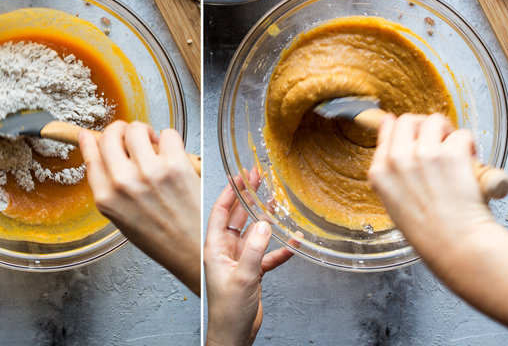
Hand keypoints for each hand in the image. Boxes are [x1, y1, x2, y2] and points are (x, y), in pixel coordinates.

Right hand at [79, 121, 200, 294]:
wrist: (190, 250)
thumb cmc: (158, 236)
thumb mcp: (119, 215)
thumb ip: (106, 185)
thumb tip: (96, 151)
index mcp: (106, 198)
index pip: (90, 154)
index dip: (90, 140)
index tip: (91, 134)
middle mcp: (124, 183)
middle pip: (111, 134)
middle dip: (119, 131)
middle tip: (129, 138)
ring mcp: (150, 172)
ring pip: (137, 129)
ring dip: (144, 132)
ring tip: (151, 143)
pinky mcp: (176, 166)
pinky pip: (167, 133)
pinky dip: (168, 139)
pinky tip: (170, 153)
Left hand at [204, 175, 294, 345]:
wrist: (234, 334)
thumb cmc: (228, 311)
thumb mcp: (243, 277)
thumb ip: (255, 250)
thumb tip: (264, 224)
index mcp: (215, 249)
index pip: (220, 213)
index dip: (230, 193)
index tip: (239, 176)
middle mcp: (225, 252)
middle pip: (237, 218)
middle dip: (248, 199)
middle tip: (258, 179)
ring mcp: (239, 261)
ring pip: (254, 234)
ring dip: (265, 220)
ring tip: (275, 202)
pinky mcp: (251, 272)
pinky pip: (267, 255)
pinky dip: (280, 249)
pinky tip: (293, 242)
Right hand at [367, 113, 507, 332]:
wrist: (456, 246)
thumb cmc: (430, 233)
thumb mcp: (395, 203)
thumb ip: (393, 173)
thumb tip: (395, 140)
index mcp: (380, 173)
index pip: (387, 130)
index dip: (403, 128)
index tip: (413, 131)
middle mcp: (398, 159)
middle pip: (409, 120)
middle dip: (425, 127)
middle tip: (439, 143)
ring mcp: (424, 154)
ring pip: (435, 120)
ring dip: (448, 133)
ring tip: (456, 154)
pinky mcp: (451, 152)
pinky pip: (462, 134)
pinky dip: (469, 147)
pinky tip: (470, 165)